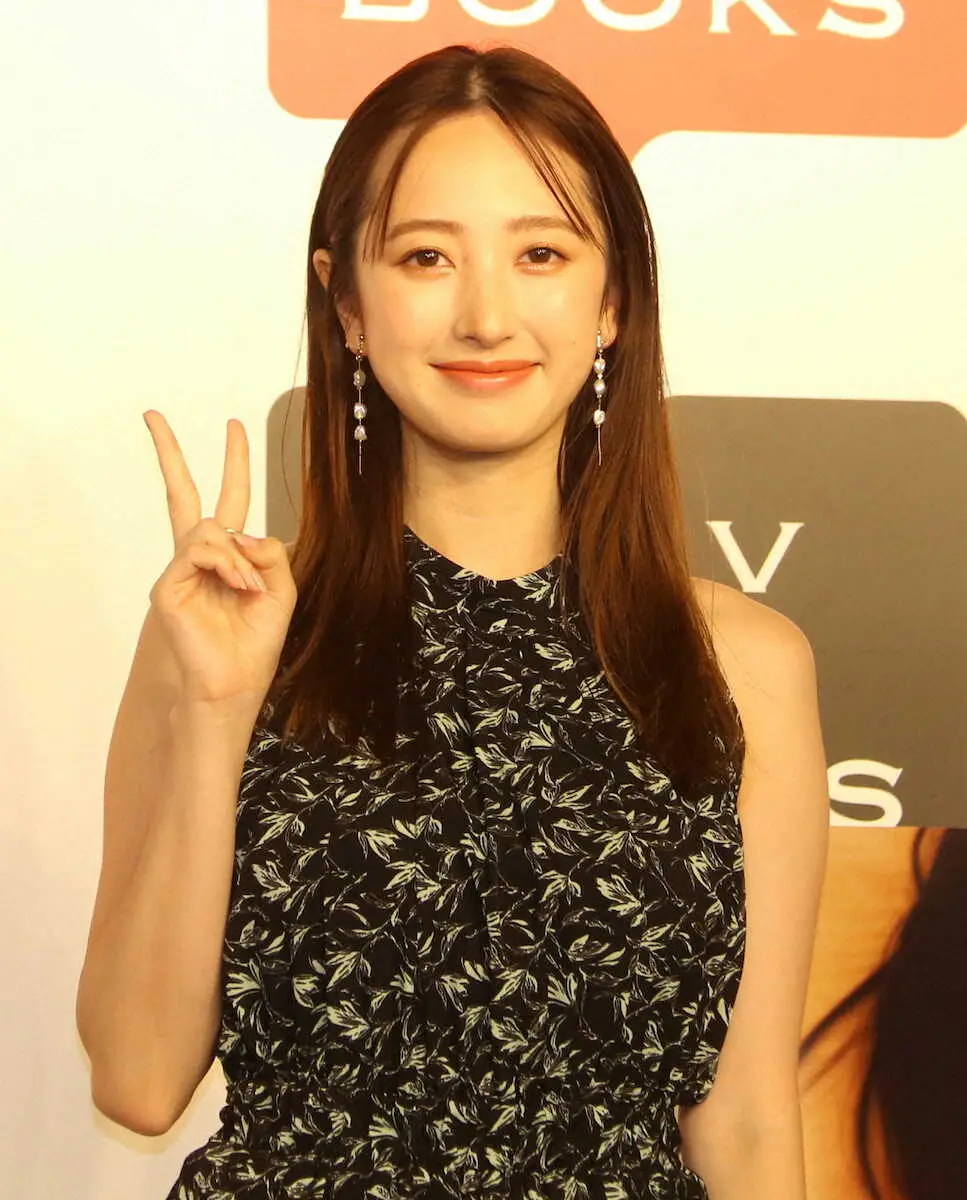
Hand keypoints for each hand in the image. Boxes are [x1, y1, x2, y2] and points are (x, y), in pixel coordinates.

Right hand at [143, 411, 296, 707]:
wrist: (236, 681)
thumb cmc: (256, 641)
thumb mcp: (281, 588)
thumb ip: (269, 551)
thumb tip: (241, 532)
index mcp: (229, 556)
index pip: (227, 500)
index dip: (234, 463)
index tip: (233, 426)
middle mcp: (201, 557)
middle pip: (183, 493)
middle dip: (169, 452)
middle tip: (153, 415)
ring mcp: (181, 569)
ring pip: (209, 529)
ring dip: (238, 557)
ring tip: (249, 589)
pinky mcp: (169, 585)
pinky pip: (200, 551)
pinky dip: (227, 567)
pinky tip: (239, 588)